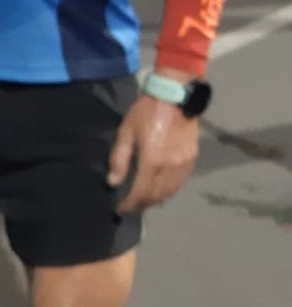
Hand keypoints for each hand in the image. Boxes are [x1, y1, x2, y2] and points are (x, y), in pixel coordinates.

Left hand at [107, 93, 198, 213]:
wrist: (174, 96)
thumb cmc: (146, 112)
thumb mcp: (126, 132)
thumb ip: (119, 159)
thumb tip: (113, 182)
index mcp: (152, 161)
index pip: (140, 194)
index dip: (129, 205)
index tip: (119, 209)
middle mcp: (170, 167)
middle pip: (156, 197)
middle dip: (142, 205)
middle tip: (130, 207)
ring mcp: (184, 164)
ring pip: (170, 193)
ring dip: (156, 201)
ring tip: (144, 201)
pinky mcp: (192, 159)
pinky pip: (180, 183)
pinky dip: (169, 191)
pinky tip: (160, 189)